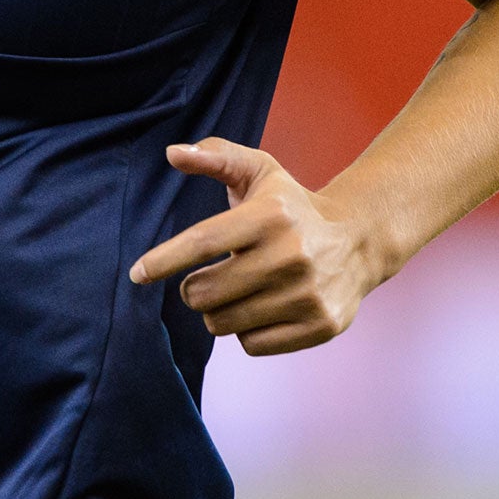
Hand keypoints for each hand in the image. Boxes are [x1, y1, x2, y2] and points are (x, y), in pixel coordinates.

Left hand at [128, 138, 381, 356]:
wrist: (360, 239)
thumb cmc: (293, 205)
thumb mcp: (259, 170)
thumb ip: (215, 156)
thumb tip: (173, 153)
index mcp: (270, 215)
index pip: (202, 242)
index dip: (164, 260)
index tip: (138, 273)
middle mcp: (291, 255)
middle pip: (206, 292)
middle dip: (193, 289)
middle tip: (205, 279)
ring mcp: (308, 294)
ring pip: (225, 322)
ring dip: (218, 311)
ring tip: (238, 290)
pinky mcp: (321, 327)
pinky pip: (253, 345)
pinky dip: (247, 331)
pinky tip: (263, 308)